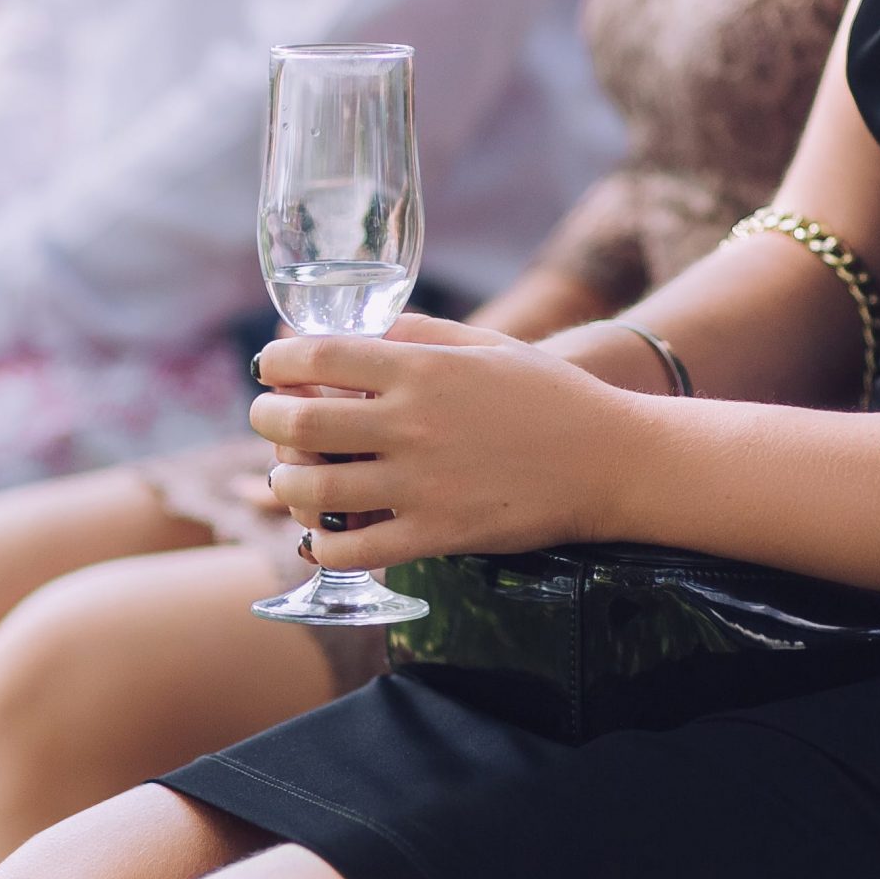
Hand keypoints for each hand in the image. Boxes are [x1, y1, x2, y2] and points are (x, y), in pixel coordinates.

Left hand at [250, 314, 648, 569]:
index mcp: (421, 368)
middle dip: (266, 418)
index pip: (317, 355)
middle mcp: (411, 423)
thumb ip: (418, 331)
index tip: (270, 365)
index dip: (278, 360)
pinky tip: (323, 535)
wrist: (613, 461)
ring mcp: (421, 483)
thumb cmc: (551, 397)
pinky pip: (355, 550)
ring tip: (288, 478)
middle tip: (267, 419)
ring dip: (286, 483)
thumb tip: (357, 328)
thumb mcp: (486, 344)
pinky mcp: (437, 534)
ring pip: (315, 490)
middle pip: (300, 421)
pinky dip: (325, 545)